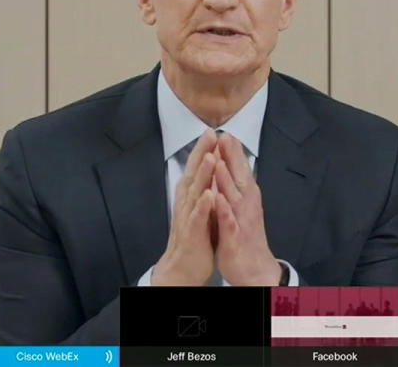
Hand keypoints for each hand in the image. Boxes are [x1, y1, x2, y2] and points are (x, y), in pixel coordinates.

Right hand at [152, 129, 217, 285]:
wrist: (183, 267)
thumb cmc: (194, 236)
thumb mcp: (200, 207)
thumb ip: (204, 188)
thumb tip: (210, 170)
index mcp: (191, 195)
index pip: (197, 168)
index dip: (204, 149)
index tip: (213, 130)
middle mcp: (187, 202)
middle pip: (193, 173)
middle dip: (202, 153)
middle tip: (210, 133)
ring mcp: (188, 217)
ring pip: (195, 192)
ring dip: (202, 175)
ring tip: (210, 157)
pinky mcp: (192, 233)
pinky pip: (197, 218)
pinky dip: (203, 206)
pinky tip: (209, 195)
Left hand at [212, 133, 281, 285]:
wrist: (255, 269)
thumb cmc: (247, 235)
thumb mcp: (242, 207)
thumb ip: (237, 187)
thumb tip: (231, 166)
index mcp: (246, 197)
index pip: (240, 170)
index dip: (233, 152)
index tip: (225, 132)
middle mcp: (247, 205)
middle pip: (240, 177)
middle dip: (232, 158)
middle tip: (225, 137)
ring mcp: (242, 221)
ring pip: (234, 197)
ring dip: (227, 180)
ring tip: (218, 162)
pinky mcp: (235, 238)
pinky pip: (230, 223)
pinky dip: (225, 211)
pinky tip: (220, 201)